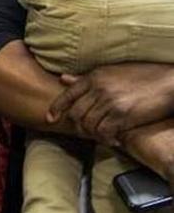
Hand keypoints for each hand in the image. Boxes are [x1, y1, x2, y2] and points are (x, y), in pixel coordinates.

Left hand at [47, 63, 173, 144]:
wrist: (169, 82)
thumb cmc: (143, 75)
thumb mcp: (111, 72)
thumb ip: (86, 78)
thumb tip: (63, 78)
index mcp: (94, 76)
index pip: (67, 94)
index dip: (56, 108)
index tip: (50, 118)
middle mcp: (98, 88)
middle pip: (76, 113)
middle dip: (78, 125)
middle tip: (88, 131)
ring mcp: (110, 102)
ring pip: (88, 124)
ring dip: (93, 134)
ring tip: (103, 136)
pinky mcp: (122, 115)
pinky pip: (104, 132)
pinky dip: (106, 139)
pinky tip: (114, 140)